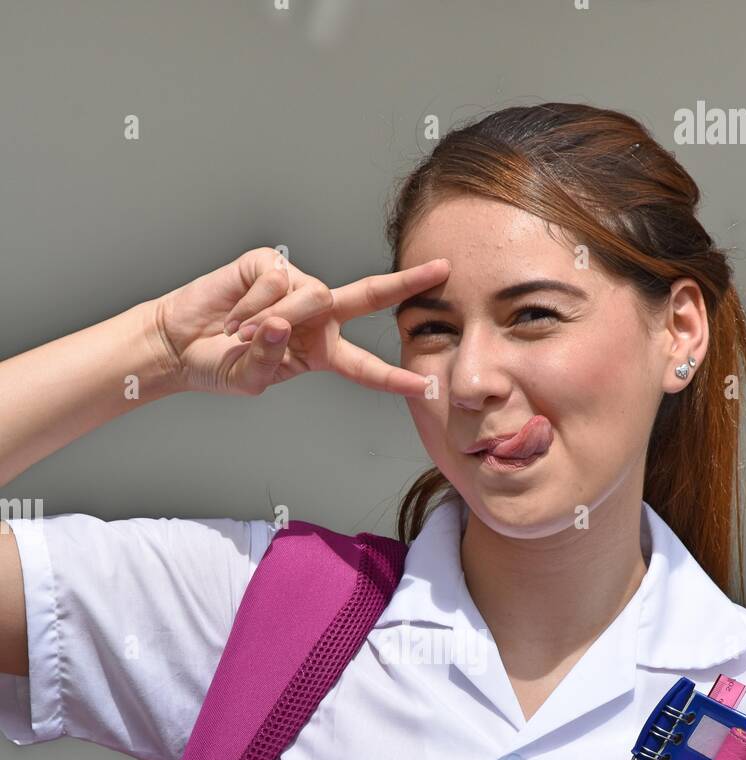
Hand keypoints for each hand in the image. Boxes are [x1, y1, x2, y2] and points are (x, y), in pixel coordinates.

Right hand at [151, 246, 449, 396]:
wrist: (178, 342)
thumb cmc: (217, 364)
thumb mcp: (250, 379)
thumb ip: (271, 358)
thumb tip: (282, 323)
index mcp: (320, 351)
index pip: (364, 366)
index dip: (392, 377)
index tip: (425, 384)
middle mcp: (315, 315)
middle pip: (367, 296)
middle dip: (405, 283)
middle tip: (442, 270)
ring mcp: (294, 284)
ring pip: (313, 295)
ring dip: (276, 319)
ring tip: (242, 335)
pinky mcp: (268, 263)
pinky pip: (276, 280)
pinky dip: (251, 303)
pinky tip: (231, 314)